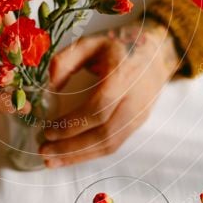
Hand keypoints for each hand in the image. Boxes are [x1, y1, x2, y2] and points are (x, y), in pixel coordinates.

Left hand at [40, 20, 178, 166]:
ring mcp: (139, 114)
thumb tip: (50, 87)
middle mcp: (134, 99)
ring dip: (80, 156)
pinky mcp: (139, 124)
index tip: (48, 130)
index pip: (98, 109)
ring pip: (110, 144)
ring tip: (53, 161)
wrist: (157, 52)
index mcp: (122, 75)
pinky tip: (72, 157)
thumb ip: (66, 61)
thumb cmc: (120, 45)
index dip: (72, 124)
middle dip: (71, 147)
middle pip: (104, 133)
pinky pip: (115, 144)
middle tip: (44, 151)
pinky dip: (92, 154)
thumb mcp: (91, 42)